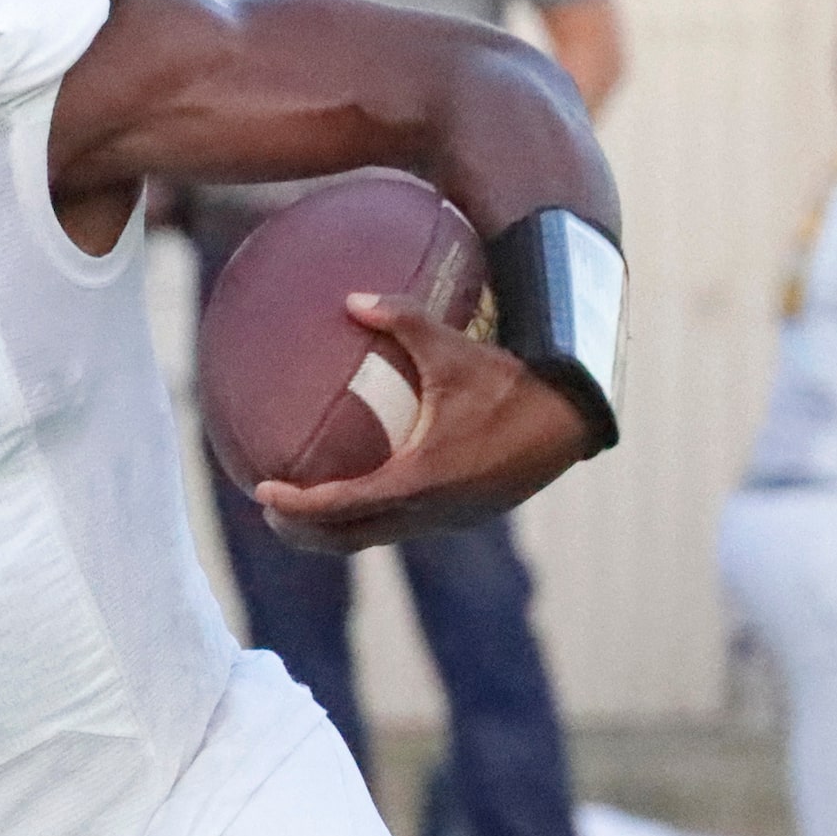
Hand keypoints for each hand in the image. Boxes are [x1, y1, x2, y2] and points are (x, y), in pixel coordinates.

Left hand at [255, 292, 592, 553]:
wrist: (574, 419)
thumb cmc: (511, 383)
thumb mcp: (454, 350)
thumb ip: (402, 319)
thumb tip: (350, 297)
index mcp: (419, 479)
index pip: (341, 505)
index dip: (297, 504)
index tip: (262, 490)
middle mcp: (430, 510)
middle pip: (348, 537)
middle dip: (303, 530)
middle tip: (268, 509)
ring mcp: (448, 519)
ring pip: (376, 537)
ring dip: (334, 531)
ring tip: (298, 511)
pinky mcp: (462, 517)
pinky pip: (403, 527)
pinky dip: (369, 522)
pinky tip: (357, 496)